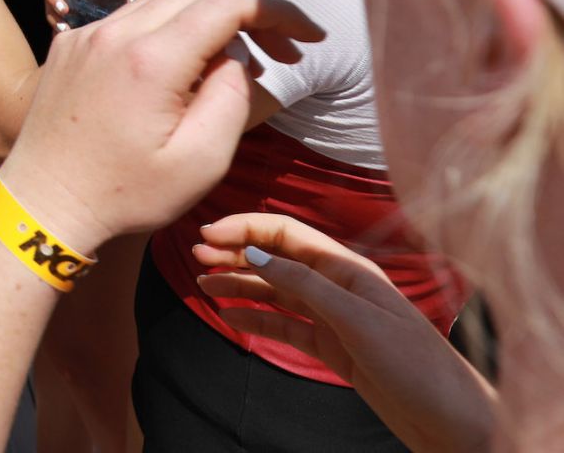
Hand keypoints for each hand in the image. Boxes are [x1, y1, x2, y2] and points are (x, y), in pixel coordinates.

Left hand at [0, 0, 323, 254]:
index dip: (278, 11)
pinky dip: (167, 31)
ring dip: (208, 22)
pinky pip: (130, 20)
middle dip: (250, 15)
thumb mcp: (202, 161)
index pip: (230, 3)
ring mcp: (86, 34)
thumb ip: (232, 97)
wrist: (43, 204)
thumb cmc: (125, 194)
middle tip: (282, 56)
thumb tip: (235, 57)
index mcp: (150, 58)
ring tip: (235, 67)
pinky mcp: (69, 44)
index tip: (310, 37)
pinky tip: (181, 70)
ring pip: (164, 2)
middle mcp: (114, 32)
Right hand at [192, 214, 494, 452]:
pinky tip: (231, 316)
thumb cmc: (416, 365)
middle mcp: (338, 287)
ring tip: (202, 284)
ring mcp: (334, 318)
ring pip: (275, 293)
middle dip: (236, 253)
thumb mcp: (357, 320)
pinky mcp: (332, 348)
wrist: (450, 420)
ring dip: (239, 284)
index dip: (246, 227)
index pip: (287, 234)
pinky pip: (284, 326)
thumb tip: (255, 254)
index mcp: (349, 270)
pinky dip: (255, 318)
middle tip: (196, 256)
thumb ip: (304, 285)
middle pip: (277, 259)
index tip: (208, 234)